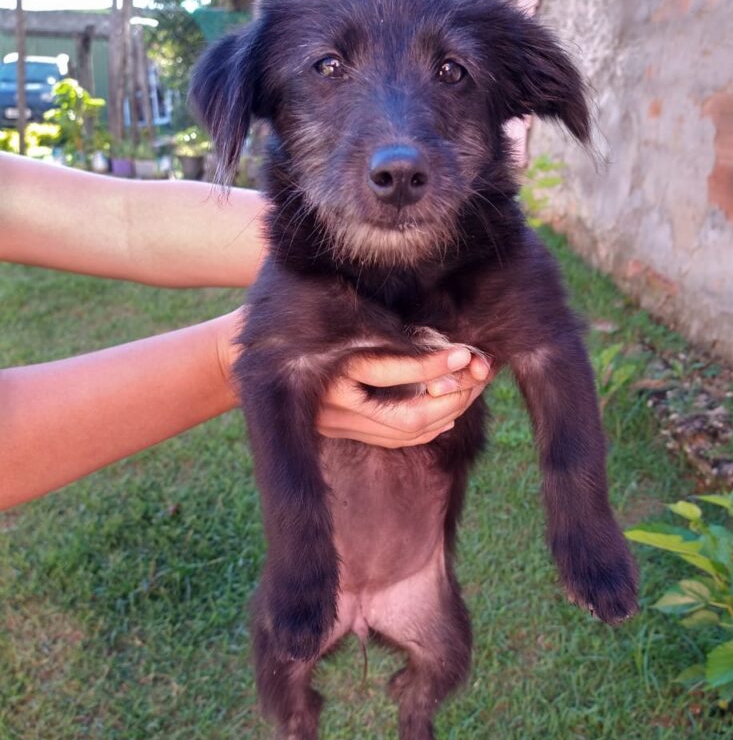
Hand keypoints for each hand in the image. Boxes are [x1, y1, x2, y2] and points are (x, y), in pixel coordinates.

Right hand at [218, 310, 491, 447]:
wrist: (246, 346)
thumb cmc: (296, 306)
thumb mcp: (336, 301)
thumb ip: (383, 319)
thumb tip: (440, 336)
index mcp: (329, 364)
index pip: (391, 369)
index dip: (433, 362)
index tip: (467, 352)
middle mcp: (333, 401)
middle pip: (406, 416)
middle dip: (451, 397)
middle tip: (479, 372)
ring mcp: (336, 422)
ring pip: (403, 433)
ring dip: (445, 413)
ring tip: (471, 386)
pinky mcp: (339, 429)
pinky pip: (392, 438)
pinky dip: (427, 427)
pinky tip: (449, 409)